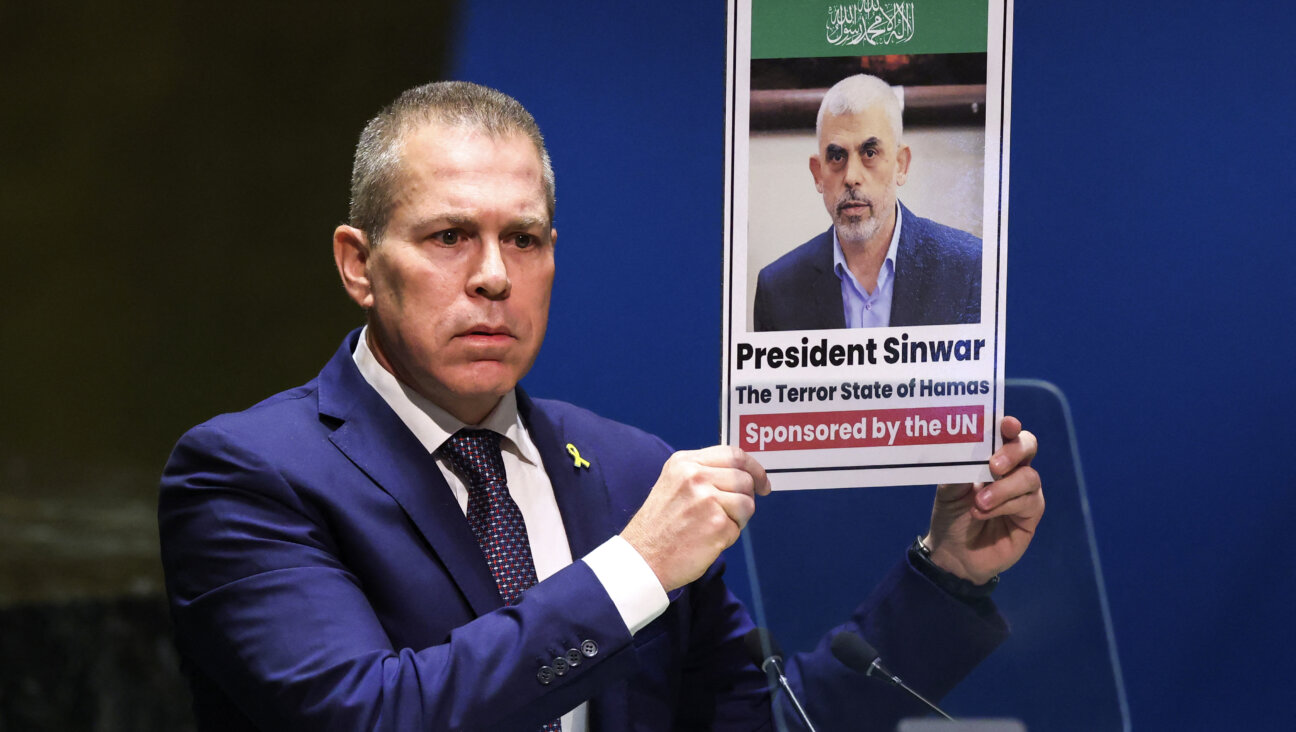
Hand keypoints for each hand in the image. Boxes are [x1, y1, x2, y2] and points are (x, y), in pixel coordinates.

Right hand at [621, 446, 770, 591]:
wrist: (642, 558)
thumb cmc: (660, 526)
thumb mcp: (673, 484)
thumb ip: (703, 473)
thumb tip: (744, 474)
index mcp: (684, 462)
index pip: (733, 454)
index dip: (754, 467)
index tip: (762, 482)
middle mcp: (695, 476)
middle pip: (744, 478)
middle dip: (747, 497)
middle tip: (734, 512)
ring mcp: (707, 499)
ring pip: (747, 503)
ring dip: (737, 519)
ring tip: (713, 527)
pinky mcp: (716, 524)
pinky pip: (738, 527)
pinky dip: (728, 536)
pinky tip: (707, 540)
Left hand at [924, 416, 1042, 583]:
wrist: (953, 554)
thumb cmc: (951, 516)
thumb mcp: (948, 490)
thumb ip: (959, 468)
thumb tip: (965, 447)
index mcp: (991, 457)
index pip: (1006, 434)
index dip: (1009, 425)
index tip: (1006, 423)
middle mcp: (1012, 470)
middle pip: (1028, 447)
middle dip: (1013, 451)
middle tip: (994, 465)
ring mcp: (1024, 492)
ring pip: (1029, 477)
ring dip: (1003, 488)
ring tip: (979, 502)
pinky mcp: (1031, 515)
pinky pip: (1029, 502)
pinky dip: (1005, 505)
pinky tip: (983, 512)